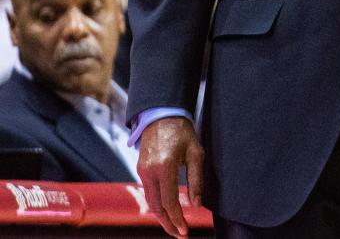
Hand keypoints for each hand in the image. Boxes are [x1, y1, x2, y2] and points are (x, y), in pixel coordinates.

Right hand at [137, 116, 203, 237]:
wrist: (161, 115)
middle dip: (168, 224)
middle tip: (181, 235)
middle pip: (156, 207)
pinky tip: (168, 211)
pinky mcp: (141, 170)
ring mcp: (142, 172)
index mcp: (164, 167)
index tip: (185, 231)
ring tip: (176, 227)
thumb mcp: (196, 153)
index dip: (177, 219)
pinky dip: (158, 205)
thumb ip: (196, 180)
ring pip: (151, 202)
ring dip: (162, 217)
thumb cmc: (182, 132)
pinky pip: (149, 193)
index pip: (169, 202)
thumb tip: (196, 205)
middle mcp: (149, 172)